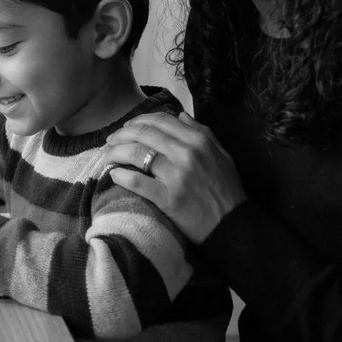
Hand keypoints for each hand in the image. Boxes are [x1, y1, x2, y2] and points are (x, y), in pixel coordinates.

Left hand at [103, 111, 246, 243]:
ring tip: (107, 156)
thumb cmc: (226, 189)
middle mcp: (186, 153)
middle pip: (142, 133)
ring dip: (115, 152)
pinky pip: (136, 182)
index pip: (159, 120)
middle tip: (110, 141)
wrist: (234, 226)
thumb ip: (202, 132)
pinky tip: (114, 174)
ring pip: (135, 153)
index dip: (137, 121)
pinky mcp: (168, 198)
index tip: (127, 128)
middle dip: (121, 134)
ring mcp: (176, 176)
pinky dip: (120, 176)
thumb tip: (180, 115)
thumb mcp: (221, 154)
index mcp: (198, 140)